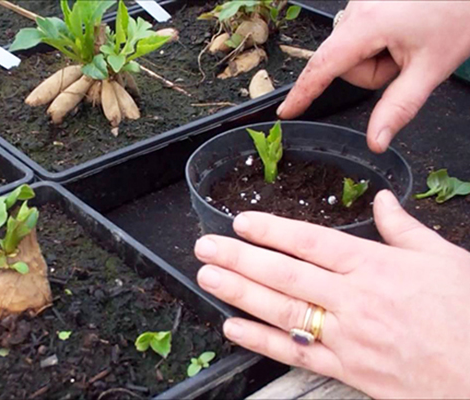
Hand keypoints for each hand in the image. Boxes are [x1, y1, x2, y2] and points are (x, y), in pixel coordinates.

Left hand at [194, 190, 469, 397]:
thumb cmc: (469, 313)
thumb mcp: (444, 259)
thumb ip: (404, 228)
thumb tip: (382, 200)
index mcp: (375, 266)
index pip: (310, 242)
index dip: (271, 230)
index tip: (240, 223)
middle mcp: (354, 299)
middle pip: (285, 274)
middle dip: (239, 259)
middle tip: (206, 247)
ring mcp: (347, 337)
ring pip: (282, 311)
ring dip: (240, 294)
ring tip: (208, 278)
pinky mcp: (348, 370)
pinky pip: (296, 354)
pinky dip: (261, 341)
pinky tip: (233, 328)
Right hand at [277, 1, 469, 152]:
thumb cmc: (459, 12)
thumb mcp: (431, 69)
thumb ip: (398, 107)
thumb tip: (374, 141)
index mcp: (367, 24)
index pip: (323, 67)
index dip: (302, 93)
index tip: (286, 111)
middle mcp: (358, 9)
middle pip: (343, 63)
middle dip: (372, 72)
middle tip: (405, 64)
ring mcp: (363, 2)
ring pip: (353, 51)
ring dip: (377, 57)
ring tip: (407, 45)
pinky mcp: (370, 1)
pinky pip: (361, 35)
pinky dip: (378, 42)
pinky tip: (403, 32)